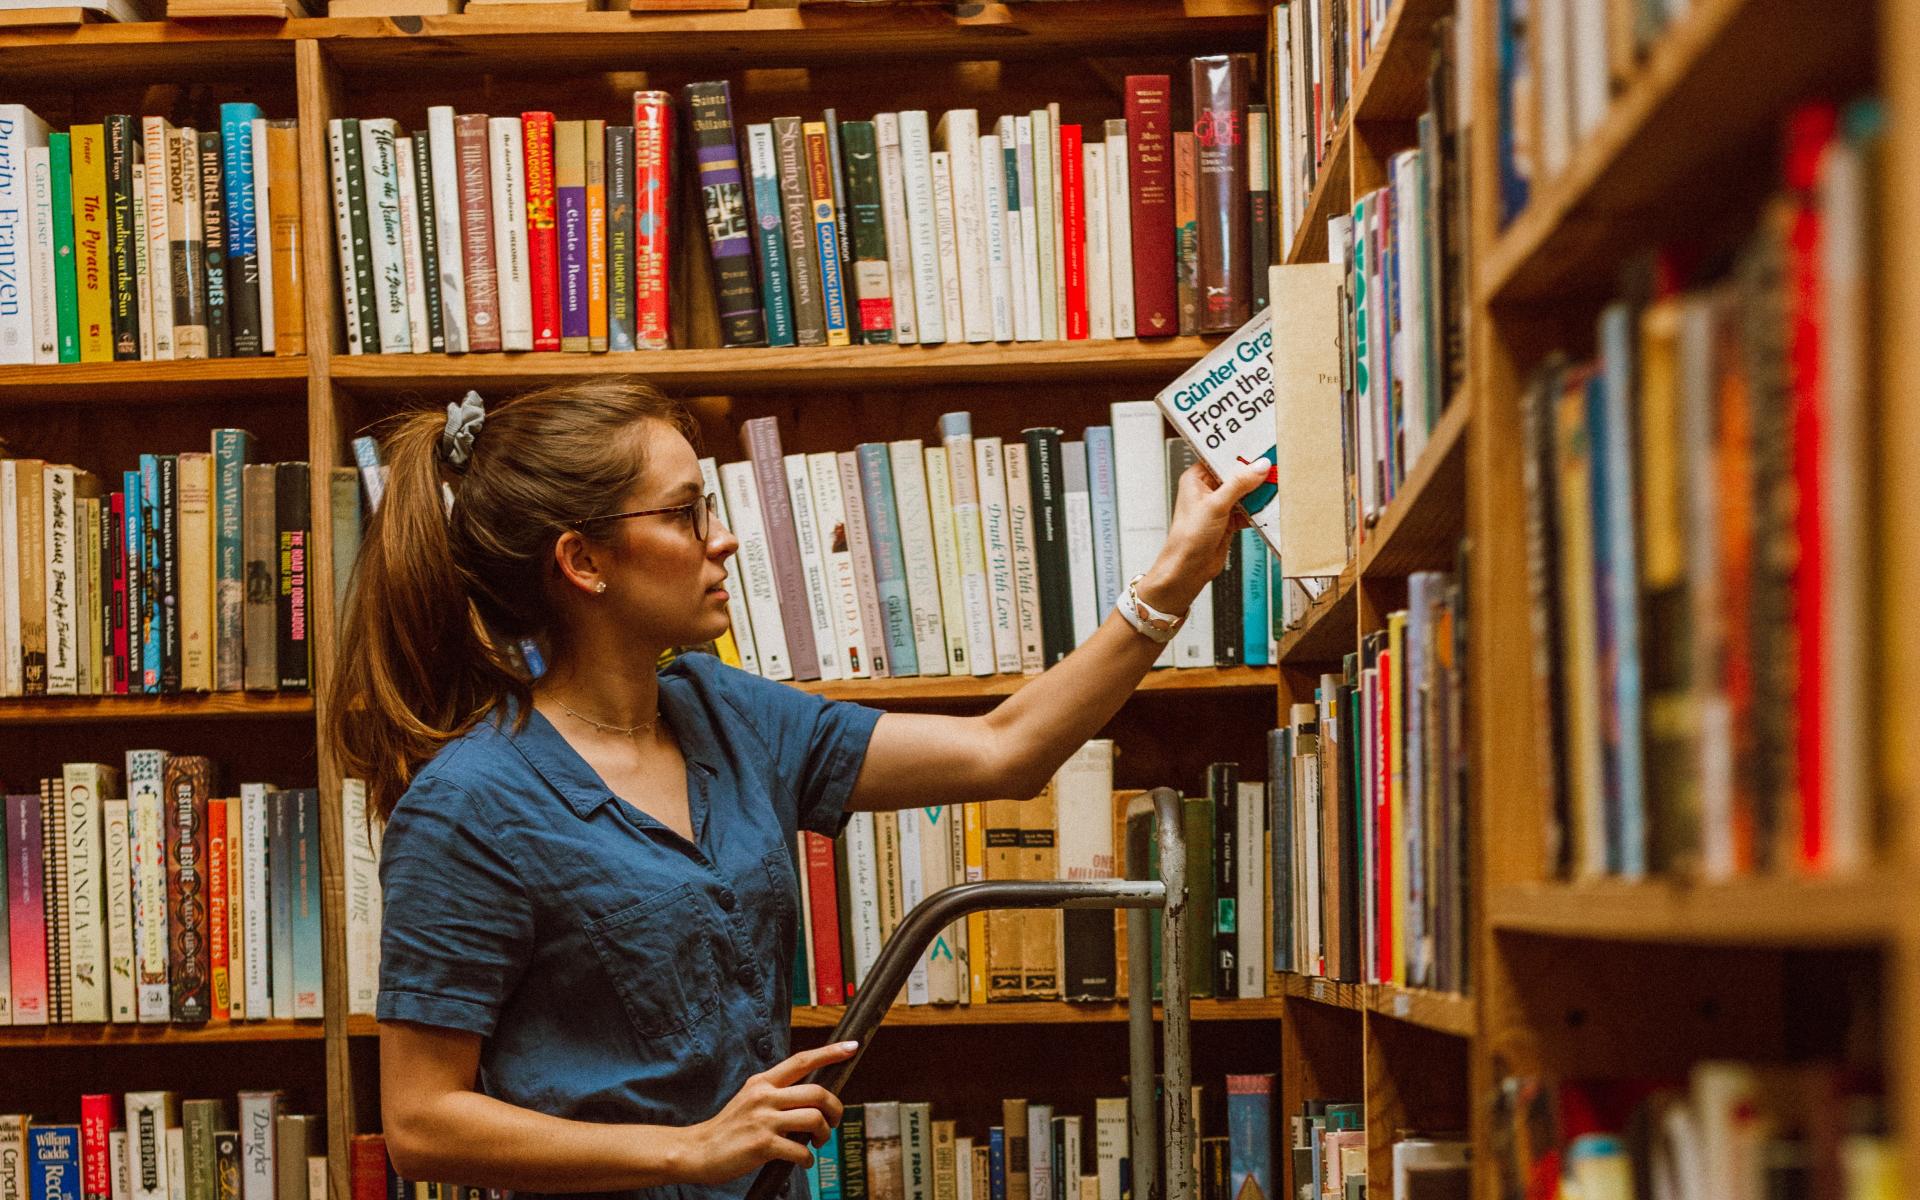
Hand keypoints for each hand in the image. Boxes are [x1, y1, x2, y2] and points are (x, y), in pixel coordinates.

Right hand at [678, 1040, 858, 1184]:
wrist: (698, 1151)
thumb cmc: (730, 1128)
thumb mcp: (750, 1099)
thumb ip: (777, 1094)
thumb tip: (812, 1099)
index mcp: (763, 1082)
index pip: (802, 1061)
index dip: (830, 1053)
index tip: (852, 1047)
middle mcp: (764, 1096)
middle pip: (817, 1093)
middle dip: (835, 1109)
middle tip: (834, 1122)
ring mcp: (763, 1120)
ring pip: (814, 1119)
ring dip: (824, 1134)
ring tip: (817, 1143)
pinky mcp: (762, 1144)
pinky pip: (800, 1150)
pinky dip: (808, 1159)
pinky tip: (803, 1161)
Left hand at [1139, 457, 1270, 614]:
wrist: (1188, 569)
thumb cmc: (1188, 537)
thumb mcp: (1216, 505)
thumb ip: (1239, 484)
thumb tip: (1259, 466)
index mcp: (1196, 478)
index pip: (1220, 458)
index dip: (1239, 453)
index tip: (1260, 448)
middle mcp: (1207, 490)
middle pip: (1236, 475)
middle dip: (1254, 474)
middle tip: (1274, 466)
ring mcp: (1219, 506)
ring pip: (1244, 493)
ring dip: (1258, 492)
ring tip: (1275, 485)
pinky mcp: (1229, 521)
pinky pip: (1248, 510)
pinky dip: (1259, 510)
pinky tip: (1270, 506)